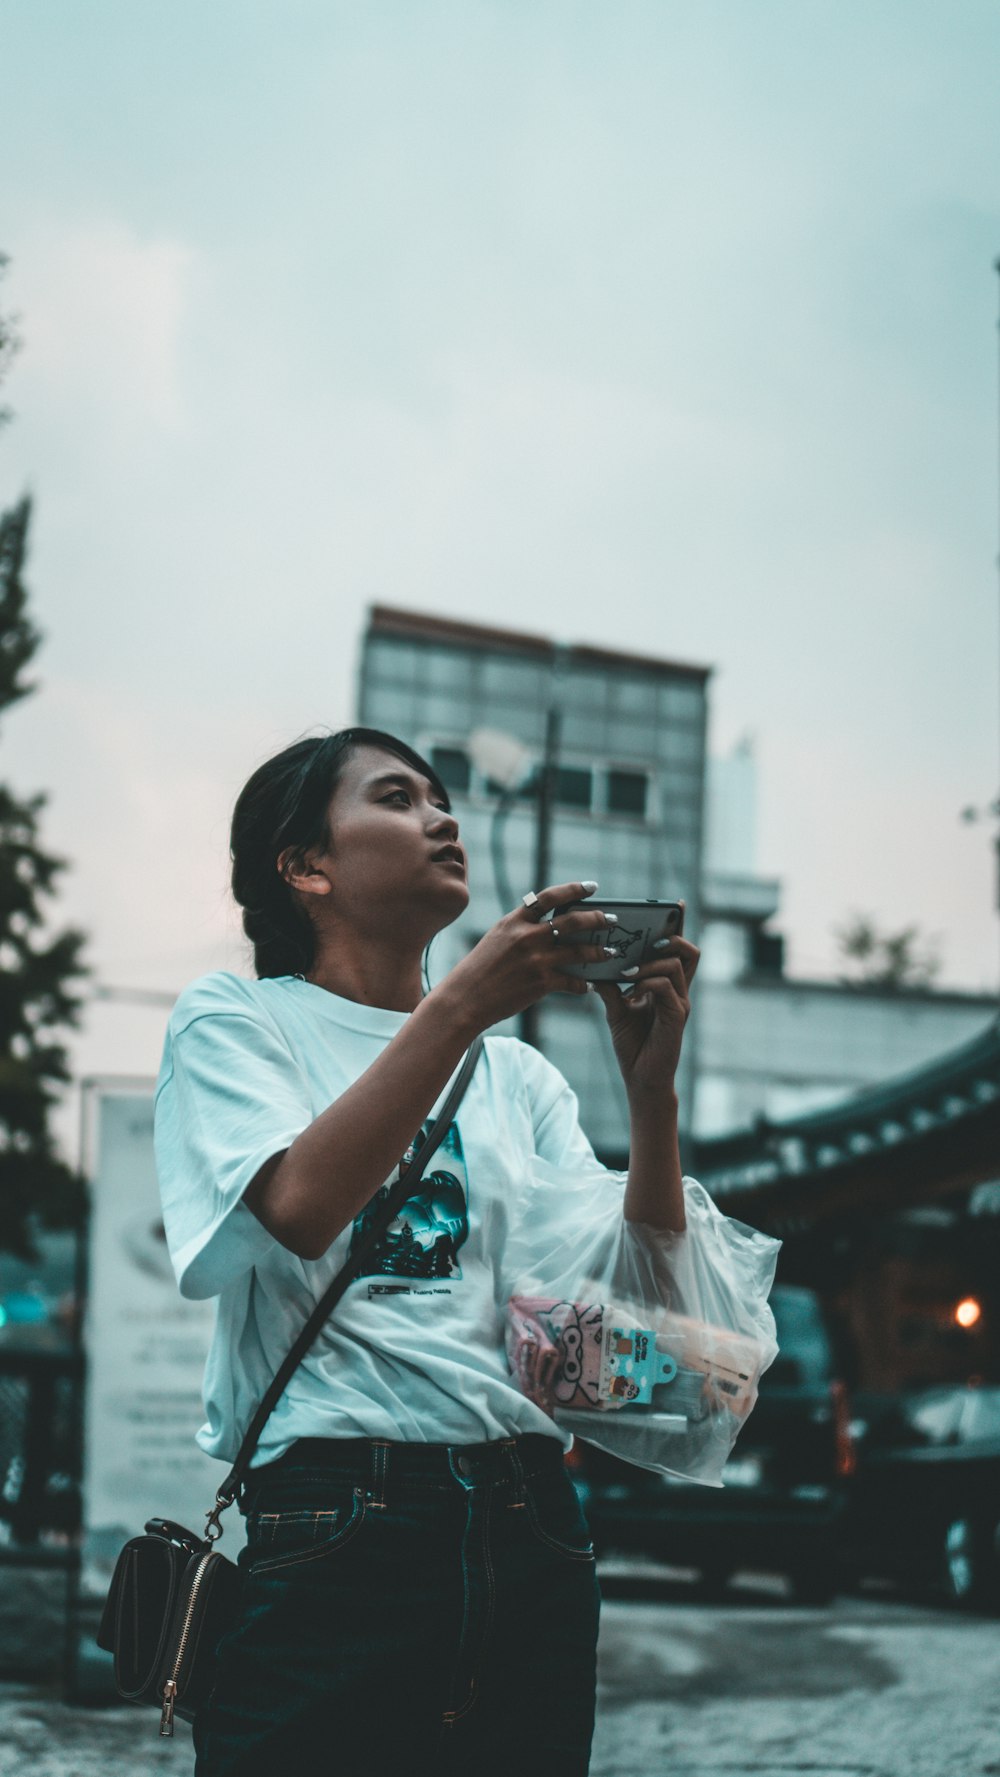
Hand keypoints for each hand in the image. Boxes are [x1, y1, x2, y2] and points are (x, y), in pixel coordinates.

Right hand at [442, 880, 614, 1033]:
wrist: (465, 998)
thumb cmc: (479, 969)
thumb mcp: (498, 938)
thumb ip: (522, 928)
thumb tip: (551, 924)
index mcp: (515, 921)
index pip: (550, 897)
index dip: (574, 889)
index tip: (592, 886)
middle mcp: (527, 936)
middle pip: (572, 920)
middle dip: (597, 919)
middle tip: (611, 919)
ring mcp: (536, 959)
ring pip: (579, 950)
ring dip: (599, 951)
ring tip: (611, 952)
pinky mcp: (541, 983)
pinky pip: (572, 981)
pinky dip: (583, 984)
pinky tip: (589, 986)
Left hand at [593, 918, 699, 1102]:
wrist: (641, 1079)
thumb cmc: (633, 1045)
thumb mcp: (616, 1010)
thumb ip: (611, 986)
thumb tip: (594, 963)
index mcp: (668, 986)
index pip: (679, 951)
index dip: (679, 926)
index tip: (674, 905)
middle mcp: (680, 991)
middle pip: (689, 951)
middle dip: (670, 936)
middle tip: (648, 937)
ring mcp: (680, 1003)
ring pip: (675, 964)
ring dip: (649, 961)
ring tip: (627, 970)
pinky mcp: (676, 1017)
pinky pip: (665, 986)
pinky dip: (646, 981)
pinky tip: (630, 989)